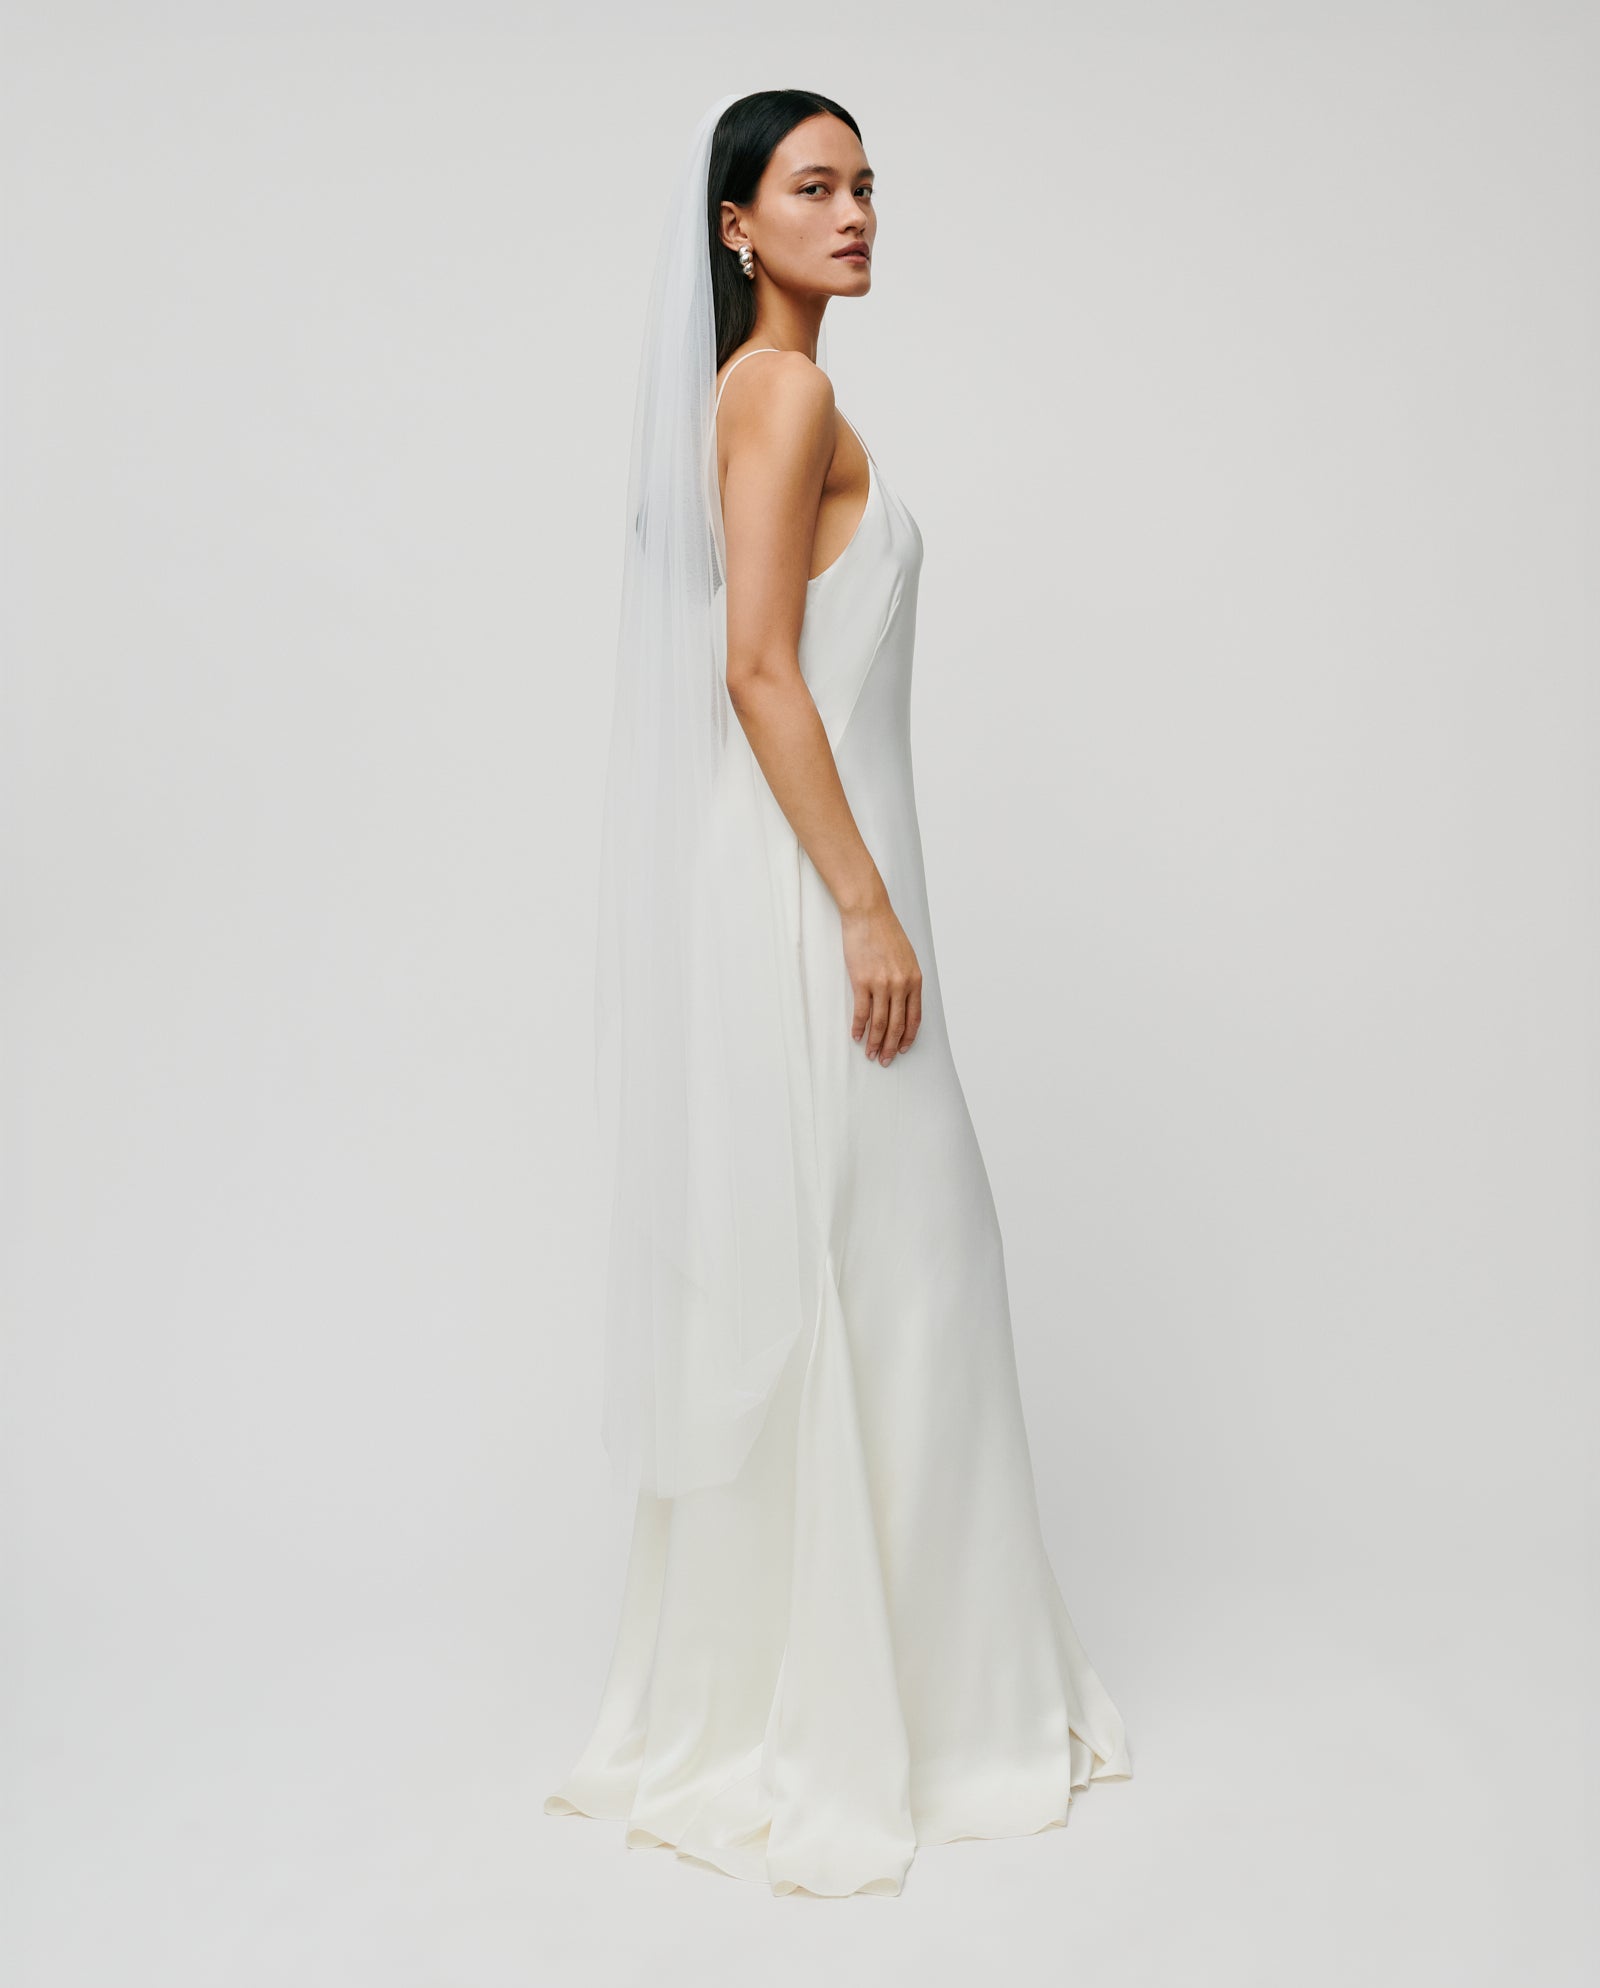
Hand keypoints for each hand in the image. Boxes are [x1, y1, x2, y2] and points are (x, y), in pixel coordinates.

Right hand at [840, 895, 922, 1063]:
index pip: (914, 1017)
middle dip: (892, 1046)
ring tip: (871, 1054)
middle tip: (886, 1060)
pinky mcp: (862, 981)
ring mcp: (882, 984)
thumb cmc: (886, 932)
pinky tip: (857, 1036)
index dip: (908, 1036)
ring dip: (875, 1042)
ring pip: (880, 1023)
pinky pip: (862, 1012)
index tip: (903, 1048)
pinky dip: (860, 1027)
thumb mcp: (906, 957)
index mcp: (914, 980)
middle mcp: (901, 984)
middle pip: (897, 1025)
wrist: (868, 913)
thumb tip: (903, 1002)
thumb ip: (907, 980)